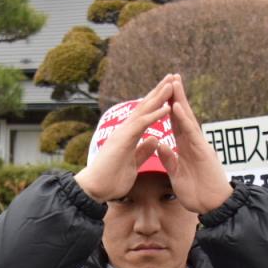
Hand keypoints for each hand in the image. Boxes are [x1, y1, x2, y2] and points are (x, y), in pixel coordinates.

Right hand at [74, 75, 174, 202]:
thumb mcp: (133, 163)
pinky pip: (141, 124)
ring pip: (143, 110)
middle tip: (172, 77)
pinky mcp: (123, 140)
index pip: (146, 115)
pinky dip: (154, 115)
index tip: (171, 92)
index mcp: (129, 136)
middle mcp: (125, 130)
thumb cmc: (111, 179)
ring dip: (158, 97)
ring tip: (171, 83)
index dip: (158, 102)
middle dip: (159, 92)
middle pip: (145, 107)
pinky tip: (166, 107)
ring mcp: (123, 133)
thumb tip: (154, 139)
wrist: (95, 189)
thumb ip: (143, 150)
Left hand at [156, 75, 232, 213]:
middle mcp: (192, 143)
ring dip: (180, 100)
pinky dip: (184, 119)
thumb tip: (160, 144)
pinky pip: (191, 133)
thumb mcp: (176, 175)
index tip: (161, 93)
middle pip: (182, 115)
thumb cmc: (197, 193)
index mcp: (185, 148)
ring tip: (174, 82)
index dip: (167, 107)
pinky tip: (177, 107)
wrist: (213, 206)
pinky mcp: (203, 152)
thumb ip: (169, 159)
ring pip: (188, 119)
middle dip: (176, 96)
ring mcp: (198, 146)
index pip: (175, 123)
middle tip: (170, 77)